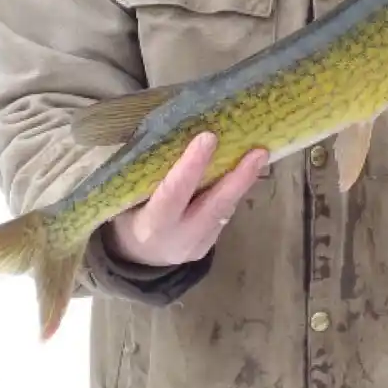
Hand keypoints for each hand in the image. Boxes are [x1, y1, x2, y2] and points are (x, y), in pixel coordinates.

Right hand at [104, 131, 267, 268]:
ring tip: (260, 155)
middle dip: (237, 178)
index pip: (173, 193)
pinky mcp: (210, 243)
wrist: (137, 256)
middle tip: (258, 151)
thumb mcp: (127, 198)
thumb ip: (147, 174)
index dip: (191, 167)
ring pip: (225, 211)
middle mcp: (178, 237)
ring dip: (244, 181)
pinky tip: (247, 169)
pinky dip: (235, 190)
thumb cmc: (128, 213)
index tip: (208, 138)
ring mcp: (198, 244)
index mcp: (151, 225)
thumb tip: (171, 130)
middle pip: (213, 207)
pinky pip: (224, 213)